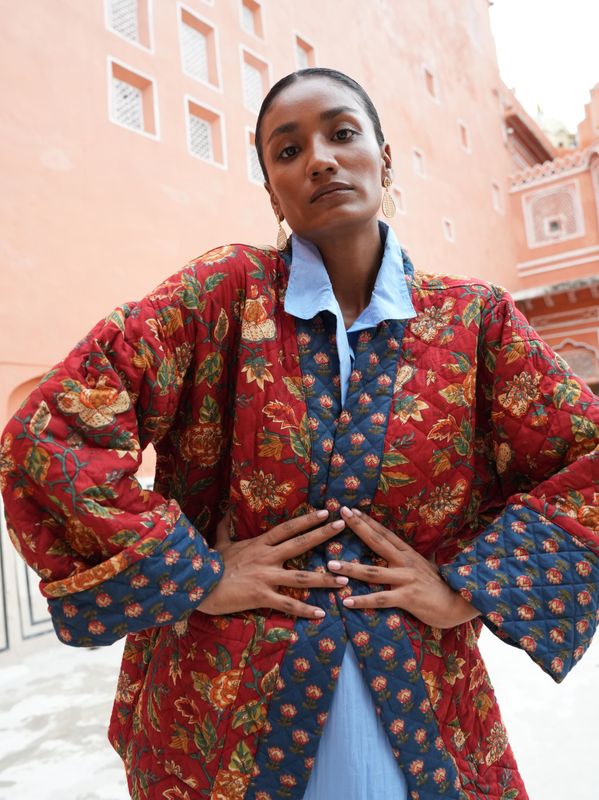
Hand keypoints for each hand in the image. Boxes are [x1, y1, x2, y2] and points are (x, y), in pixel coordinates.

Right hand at [199, 509, 347, 618]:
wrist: (199, 586)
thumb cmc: (210, 565)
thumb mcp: (220, 543)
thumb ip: (225, 528)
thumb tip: (224, 511)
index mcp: (259, 544)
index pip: (288, 528)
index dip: (307, 519)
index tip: (325, 512)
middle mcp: (267, 557)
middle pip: (300, 544)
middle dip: (323, 535)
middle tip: (342, 526)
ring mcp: (266, 577)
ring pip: (302, 577)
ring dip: (325, 579)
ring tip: (345, 579)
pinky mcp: (262, 596)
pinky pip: (288, 605)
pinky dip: (305, 610)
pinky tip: (321, 613)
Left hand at [327, 507, 479, 628]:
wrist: (461, 604)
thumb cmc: (441, 587)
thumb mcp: (424, 567)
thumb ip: (407, 560)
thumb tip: (392, 552)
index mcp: (408, 553)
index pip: (384, 533)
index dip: (367, 521)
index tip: (350, 510)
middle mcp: (405, 562)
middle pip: (377, 542)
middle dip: (358, 527)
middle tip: (340, 515)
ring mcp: (406, 579)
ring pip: (373, 572)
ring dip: (350, 568)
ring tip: (330, 564)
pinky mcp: (407, 597)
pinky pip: (380, 599)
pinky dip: (362, 600)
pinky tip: (346, 600)